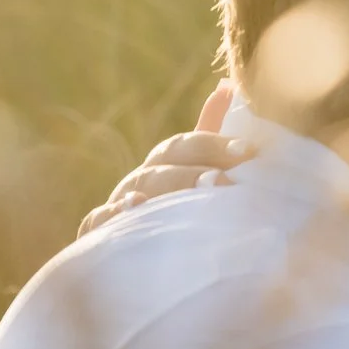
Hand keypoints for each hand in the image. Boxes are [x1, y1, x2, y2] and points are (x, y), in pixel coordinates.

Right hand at [75, 85, 249, 235]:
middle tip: (229, 179)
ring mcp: (120, 203)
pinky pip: (101, 219)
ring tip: (202, 187)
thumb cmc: (173, 211)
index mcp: (165, 164)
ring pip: (141, 188)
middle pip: (166, 165)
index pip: (187, 145)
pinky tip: (135, 205)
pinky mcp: (99, 232)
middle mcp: (142, 179)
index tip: (248, 150)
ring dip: (171, 185)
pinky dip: (115, 211)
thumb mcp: (194, 173)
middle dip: (200, 169)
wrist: (131, 263)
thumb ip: (210, 135)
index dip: (216, 144)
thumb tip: (228, 85)